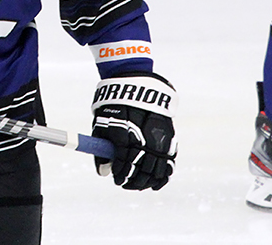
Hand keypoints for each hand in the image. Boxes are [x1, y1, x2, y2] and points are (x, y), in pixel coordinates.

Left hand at [91, 72, 177, 190]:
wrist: (137, 86)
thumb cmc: (115, 107)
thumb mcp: (102, 124)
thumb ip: (102, 150)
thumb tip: (103, 173)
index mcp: (125, 132)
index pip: (124, 162)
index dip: (120, 174)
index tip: (116, 179)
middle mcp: (143, 136)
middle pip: (140, 168)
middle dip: (131, 180)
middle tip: (124, 183)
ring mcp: (158, 139)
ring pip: (155, 169)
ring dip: (145, 181)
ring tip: (137, 185)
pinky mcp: (169, 139)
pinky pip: (168, 164)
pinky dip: (162, 177)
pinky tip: (154, 184)